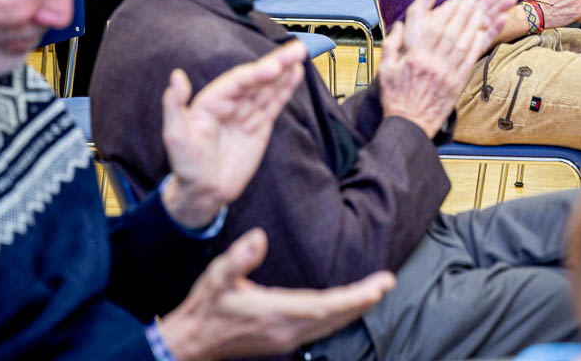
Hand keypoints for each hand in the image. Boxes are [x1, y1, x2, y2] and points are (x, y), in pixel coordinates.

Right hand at [157, 228, 393, 360]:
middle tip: (387, 284)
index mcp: (276, 313)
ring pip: (331, 326)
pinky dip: (339, 317)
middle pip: (336, 318)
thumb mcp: (217, 277)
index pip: (326, 306)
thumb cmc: (207, 306)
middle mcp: (287, 330)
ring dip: (355, 310)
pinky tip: (347, 308)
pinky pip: (321, 330)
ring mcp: (286, 339)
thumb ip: (239, 258)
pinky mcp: (283, 341)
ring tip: (375, 293)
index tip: (379, 285)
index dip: (356, 297)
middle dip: (364, 300)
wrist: (193, 342)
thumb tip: (259, 237)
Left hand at [160, 41, 306, 228]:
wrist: (204, 192)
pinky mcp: (259, 126)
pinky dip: (286, 89)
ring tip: (300, 54)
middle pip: (257, 79)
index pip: (237, 82)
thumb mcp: (175, 135)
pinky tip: (295, 74)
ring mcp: (246, 113)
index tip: (273, 67)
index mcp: (211, 101)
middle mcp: (230, 103)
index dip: (256, 73)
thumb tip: (176, 76)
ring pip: (269, 88)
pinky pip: (275, 103)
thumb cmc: (186, 165)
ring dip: (284, 71)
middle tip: (296, 49)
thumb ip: (174, 105)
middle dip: (276, 63)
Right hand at [380, 0, 518, 136]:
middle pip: (451, 33)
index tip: (457, 0)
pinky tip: (483, 34)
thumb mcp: (385, 69)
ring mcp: (447, 75)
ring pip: (463, 45)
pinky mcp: (456, 84)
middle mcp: (433, 65)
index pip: (435, 30)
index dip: (448, 13)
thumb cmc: (396, 98)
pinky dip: (477, 46)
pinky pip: (469, 61)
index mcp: (415, 59)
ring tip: (482, 10)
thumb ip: (391, 45)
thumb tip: (399, 26)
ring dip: (473, 26)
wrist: (409, 125)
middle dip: (464, 14)